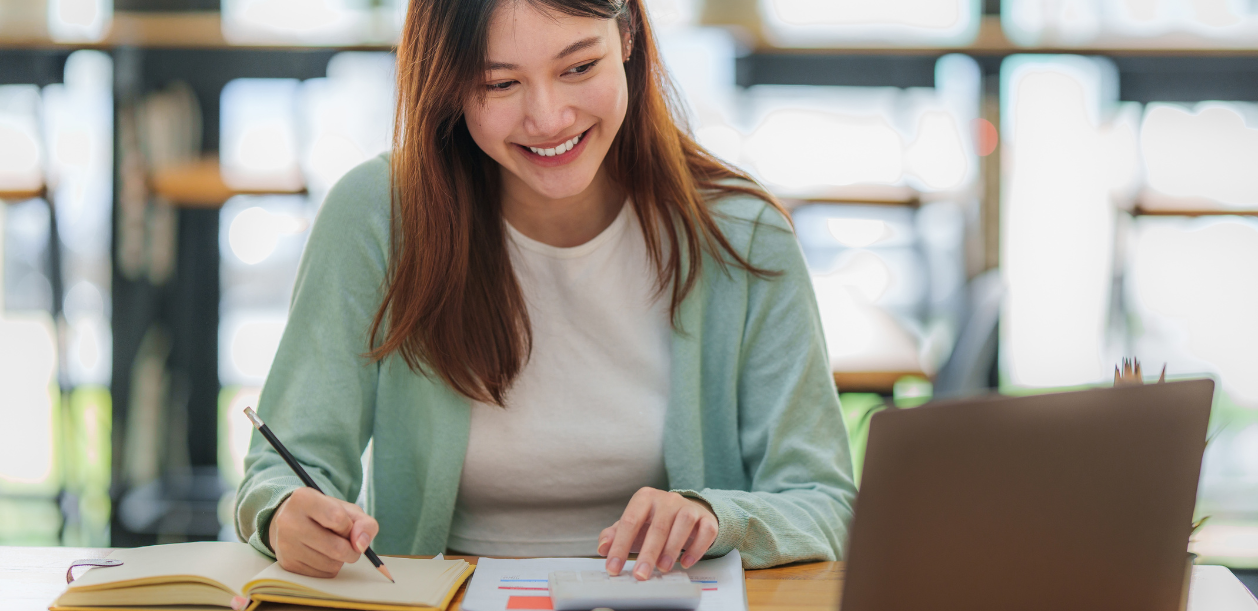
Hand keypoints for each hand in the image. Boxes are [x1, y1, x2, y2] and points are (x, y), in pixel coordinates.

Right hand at [267, 487, 378, 577]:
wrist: (293, 522)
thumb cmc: (325, 514)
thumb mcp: (348, 510)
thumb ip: (364, 523)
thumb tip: (361, 545)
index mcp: (303, 499)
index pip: (338, 518)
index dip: (350, 527)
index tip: (347, 526)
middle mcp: (288, 521)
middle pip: (337, 548)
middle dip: (351, 549)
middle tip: (348, 543)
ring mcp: (285, 544)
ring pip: (330, 565)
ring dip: (340, 560)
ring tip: (331, 546)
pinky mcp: (287, 564)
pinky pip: (322, 575)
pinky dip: (329, 568)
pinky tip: (322, 555)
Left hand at [597, 487, 718, 579]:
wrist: (688, 513)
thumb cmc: (655, 522)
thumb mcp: (633, 525)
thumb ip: (614, 535)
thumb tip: (602, 548)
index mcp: (645, 498)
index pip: (630, 521)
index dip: (620, 546)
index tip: (613, 568)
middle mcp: (667, 499)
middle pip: (657, 526)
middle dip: (648, 554)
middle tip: (640, 575)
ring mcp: (689, 507)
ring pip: (683, 525)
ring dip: (672, 549)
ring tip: (663, 568)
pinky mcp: (706, 518)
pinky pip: (705, 531)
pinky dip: (697, 548)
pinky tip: (686, 562)